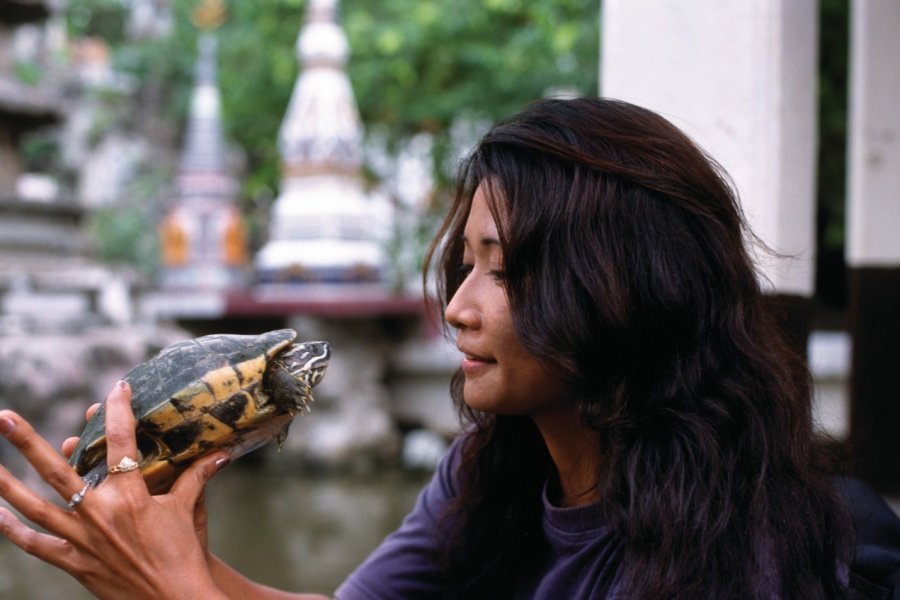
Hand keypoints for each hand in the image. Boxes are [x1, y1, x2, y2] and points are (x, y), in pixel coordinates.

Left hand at [0, 380, 229, 599]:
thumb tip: (220, 453)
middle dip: (27, 442)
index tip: (116, 388)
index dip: (119, 411)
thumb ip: (197, 477)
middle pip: (56, 471)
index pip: (120, 443)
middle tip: (3, 417)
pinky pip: (38, 545)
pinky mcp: (75, 563)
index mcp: (130, 496)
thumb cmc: (184, 555)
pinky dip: (15, 531)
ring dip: (6, 485)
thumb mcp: (189, 511)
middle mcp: (99, 513)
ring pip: (35, 507)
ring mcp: (82, 539)